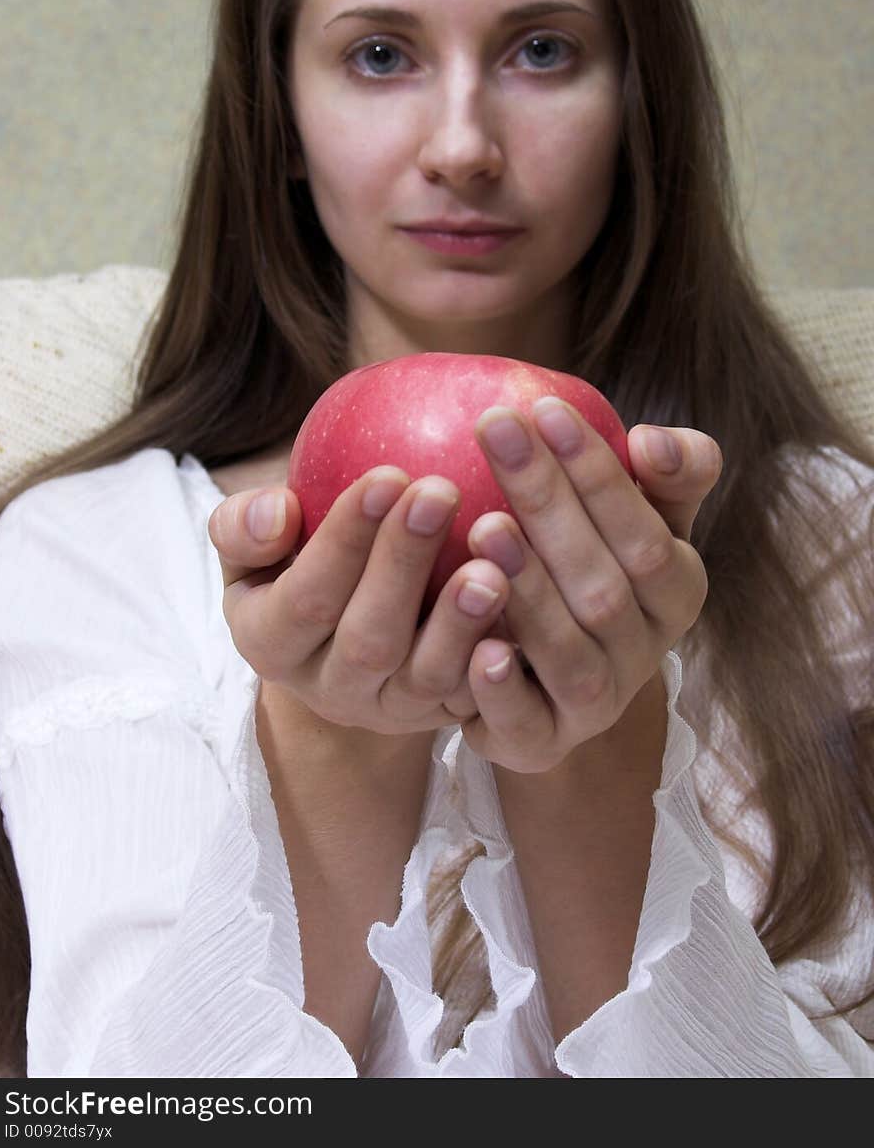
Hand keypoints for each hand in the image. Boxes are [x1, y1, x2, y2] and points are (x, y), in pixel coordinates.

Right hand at [207, 467, 510, 734]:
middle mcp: (328, 689)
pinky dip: (502, 656)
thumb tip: (278, 510)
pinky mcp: (445, 716)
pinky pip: (477, 693)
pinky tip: (528, 599)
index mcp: (269, 643)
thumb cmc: (299, 559)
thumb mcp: (254, 545)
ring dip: (460, 621)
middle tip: (441, 491)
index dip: (345, 539)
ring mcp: (391, 710)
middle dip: (403, 563)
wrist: (346, 629)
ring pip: (427, 676)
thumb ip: (245, 526)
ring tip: (492, 564)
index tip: (389, 473)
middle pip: (368, 638)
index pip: (305, 595)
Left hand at [460, 401, 721, 772]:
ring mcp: (595, 707)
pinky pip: (526, 722)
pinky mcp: (541, 744)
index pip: (646, 533)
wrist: (548, 677)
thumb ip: (668, 474)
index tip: (543, 408)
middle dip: (548, 502)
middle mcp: (644, 655)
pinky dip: (502, 690)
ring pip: (569, 654)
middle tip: (493, 430)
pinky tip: (476, 648)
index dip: (597, 472)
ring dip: (528, 591)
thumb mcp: (638, 516)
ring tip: (482, 527)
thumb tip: (652, 439)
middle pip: (601, 584)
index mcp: (676, 593)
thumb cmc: (590, 567)